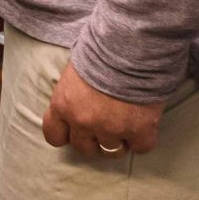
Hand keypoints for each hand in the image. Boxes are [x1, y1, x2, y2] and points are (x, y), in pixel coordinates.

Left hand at [42, 61, 162, 157]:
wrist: (129, 48)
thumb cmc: (99, 52)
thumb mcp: (73, 72)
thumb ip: (71, 94)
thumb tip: (77, 100)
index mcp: (62, 106)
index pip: (54, 135)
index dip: (66, 135)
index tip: (75, 130)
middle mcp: (83, 122)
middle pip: (84, 148)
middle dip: (93, 139)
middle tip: (104, 125)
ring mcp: (112, 129)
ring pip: (113, 151)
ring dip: (118, 140)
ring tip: (125, 123)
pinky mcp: (139, 131)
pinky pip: (140, 147)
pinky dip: (142, 139)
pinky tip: (143, 125)